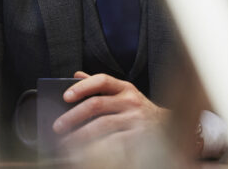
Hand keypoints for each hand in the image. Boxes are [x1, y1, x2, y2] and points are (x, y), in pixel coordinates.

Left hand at [52, 71, 168, 146]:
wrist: (168, 129)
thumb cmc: (138, 111)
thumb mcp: (123, 94)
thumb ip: (101, 85)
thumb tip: (76, 75)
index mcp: (125, 88)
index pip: (102, 80)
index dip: (82, 87)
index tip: (65, 96)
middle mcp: (131, 101)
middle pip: (97, 104)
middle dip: (74, 116)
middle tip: (58, 126)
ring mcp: (135, 120)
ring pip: (102, 125)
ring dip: (80, 135)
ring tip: (67, 142)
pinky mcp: (138, 138)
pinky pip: (113, 142)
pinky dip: (96, 147)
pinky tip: (85, 151)